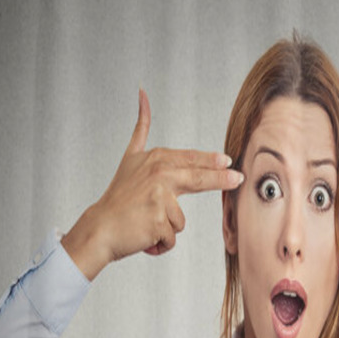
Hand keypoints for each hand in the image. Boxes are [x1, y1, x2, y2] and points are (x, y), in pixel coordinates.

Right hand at [61, 89, 243, 280]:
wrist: (100, 227)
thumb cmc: (118, 198)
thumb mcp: (131, 156)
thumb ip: (142, 128)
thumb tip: (143, 94)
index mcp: (157, 159)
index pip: (192, 160)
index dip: (212, 162)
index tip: (229, 162)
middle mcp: (159, 174)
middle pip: (200, 178)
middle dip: (222, 179)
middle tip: (238, 178)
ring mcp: (159, 197)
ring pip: (181, 220)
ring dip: (167, 228)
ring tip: (146, 221)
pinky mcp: (159, 220)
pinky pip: (173, 236)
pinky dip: (161, 243)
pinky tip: (144, 234)